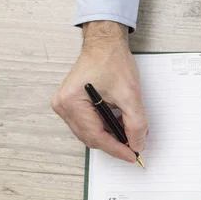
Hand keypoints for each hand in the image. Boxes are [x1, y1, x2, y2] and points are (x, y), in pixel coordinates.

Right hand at [51, 21, 148, 162]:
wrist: (105, 44)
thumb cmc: (112, 61)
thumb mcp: (130, 94)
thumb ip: (136, 123)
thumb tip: (137, 145)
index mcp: (72, 102)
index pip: (96, 137)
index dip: (117, 149)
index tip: (133, 156)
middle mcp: (63, 106)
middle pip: (91, 138)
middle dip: (114, 144)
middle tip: (134, 147)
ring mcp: (66, 106)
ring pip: (90, 134)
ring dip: (110, 137)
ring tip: (129, 134)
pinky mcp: (72, 104)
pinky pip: (89, 125)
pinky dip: (105, 128)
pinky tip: (119, 125)